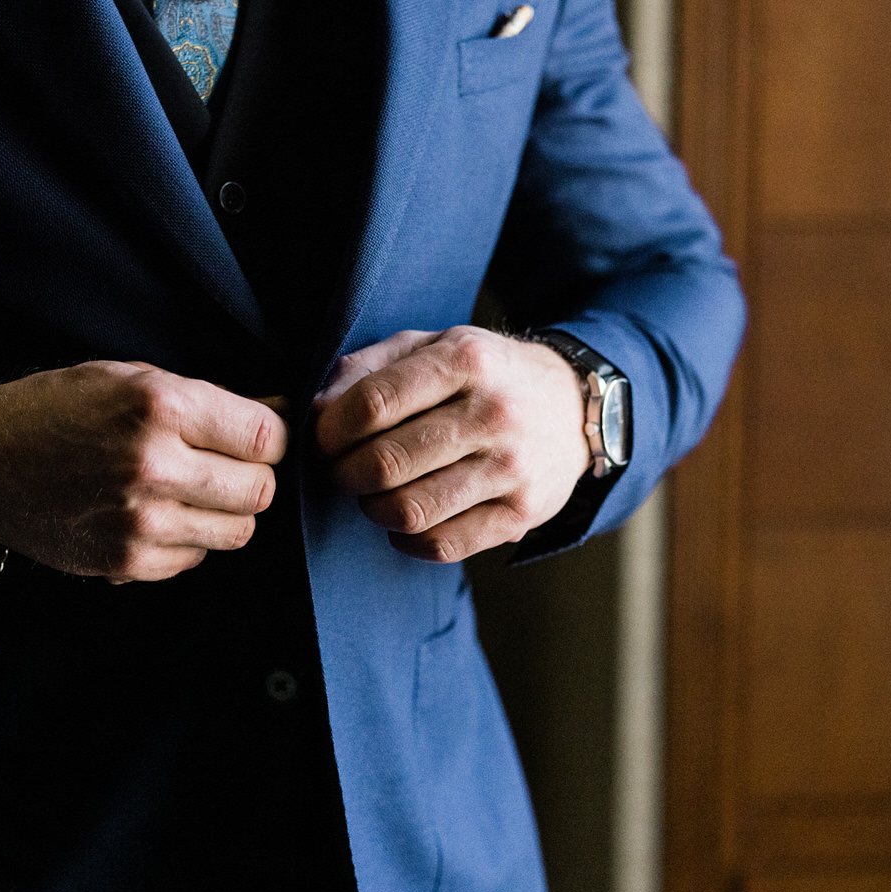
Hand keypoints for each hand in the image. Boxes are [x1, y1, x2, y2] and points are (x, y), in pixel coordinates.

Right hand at [0, 361, 287, 582]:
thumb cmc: (59, 409)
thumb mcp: (131, 378)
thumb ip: (206, 400)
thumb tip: (281, 416)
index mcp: (161, 407)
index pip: (267, 438)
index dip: (272, 438)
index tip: (258, 438)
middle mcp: (156, 466)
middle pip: (261, 491)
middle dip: (253, 477)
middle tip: (226, 466)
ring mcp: (142, 521)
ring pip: (238, 532)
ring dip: (226, 513)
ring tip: (193, 492)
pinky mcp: (127, 562)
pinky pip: (196, 558)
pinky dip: (189, 539)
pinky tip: (157, 514)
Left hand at [313, 327, 589, 561]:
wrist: (573, 405)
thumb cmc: (484, 375)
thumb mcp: (432, 346)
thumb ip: (368, 368)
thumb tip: (317, 411)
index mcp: (466, 360)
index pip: (373, 405)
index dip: (330, 431)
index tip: (323, 440)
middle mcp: (494, 413)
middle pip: (384, 463)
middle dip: (344, 474)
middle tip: (342, 470)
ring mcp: (512, 468)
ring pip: (409, 511)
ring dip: (372, 509)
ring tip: (374, 494)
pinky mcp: (522, 513)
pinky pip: (442, 545)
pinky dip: (408, 541)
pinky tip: (407, 522)